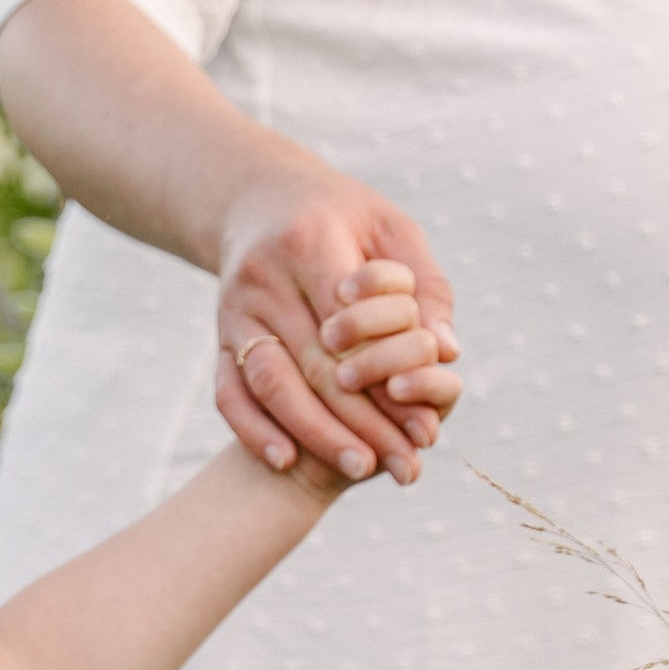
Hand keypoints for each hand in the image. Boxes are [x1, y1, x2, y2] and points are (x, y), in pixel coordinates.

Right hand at [216, 180, 459, 486]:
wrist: (258, 200)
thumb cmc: (341, 217)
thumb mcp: (391, 230)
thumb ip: (425, 287)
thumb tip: (447, 351)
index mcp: (309, 244)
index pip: (353, 327)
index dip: (389, 380)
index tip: (425, 425)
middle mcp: (264, 280)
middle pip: (317, 366)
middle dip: (364, 423)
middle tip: (404, 464)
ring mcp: (236, 312)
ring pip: (273, 385)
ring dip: (316, 435)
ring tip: (359, 470)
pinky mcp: (220, 338)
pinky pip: (229, 393)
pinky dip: (253, 431)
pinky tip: (286, 461)